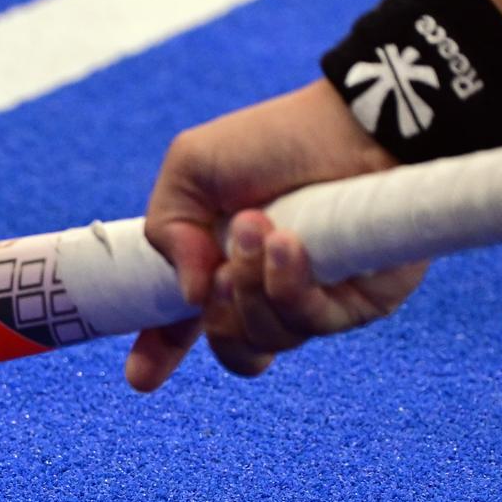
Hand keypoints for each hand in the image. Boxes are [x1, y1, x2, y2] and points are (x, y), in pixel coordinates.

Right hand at [124, 79, 429, 391]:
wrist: (356, 124)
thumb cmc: (276, 139)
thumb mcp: (190, 169)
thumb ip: (165, 231)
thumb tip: (193, 299)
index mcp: (219, 265)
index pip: (184, 324)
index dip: (159, 353)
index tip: (141, 377)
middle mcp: (267, 291)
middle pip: (230, 346)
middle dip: (216, 315)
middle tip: (218, 272)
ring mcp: (314, 300)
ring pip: (266, 339)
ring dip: (251, 287)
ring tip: (261, 228)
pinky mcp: (359, 304)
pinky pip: (310, 325)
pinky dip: (288, 285)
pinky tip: (289, 244)